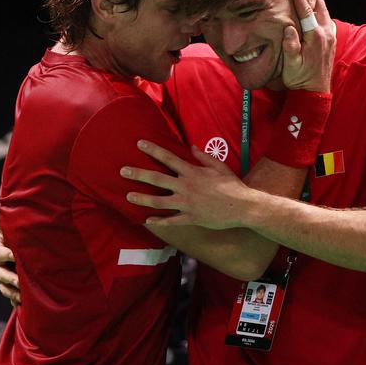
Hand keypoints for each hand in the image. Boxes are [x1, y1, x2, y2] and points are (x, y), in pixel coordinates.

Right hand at [0, 218, 20, 305]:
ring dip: (12, 293)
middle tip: (20, 281)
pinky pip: (11, 297)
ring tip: (23, 297)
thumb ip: (6, 217)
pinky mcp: (9, 287)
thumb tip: (4, 206)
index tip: (15, 255)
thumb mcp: (10, 224)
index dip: (5, 254)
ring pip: (3, 288)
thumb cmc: (15, 232)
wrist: (19, 244)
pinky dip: (16, 302)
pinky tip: (23, 307)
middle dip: (9, 278)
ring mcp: (1, 277)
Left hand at [122, 140, 253, 229]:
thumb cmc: (232, 185)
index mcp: (192, 172)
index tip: (139, 144)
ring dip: (142, 198)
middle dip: (138, 174)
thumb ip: (203, 156)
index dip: (152, 150)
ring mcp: (187, 203)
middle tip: (123, 171)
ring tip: (128, 196)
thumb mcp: (219, 166)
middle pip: (157, 178)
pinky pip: (171, 220)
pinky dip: (158, 220)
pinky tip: (147, 220)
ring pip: (159, 201)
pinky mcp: (191, 217)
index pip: (168, 158)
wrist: (243, 206)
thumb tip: (191, 146)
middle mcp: (186, 186)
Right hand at [281, 0, 335, 92]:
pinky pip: (326, 17)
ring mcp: (330, 36)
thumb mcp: (291, 65)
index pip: (306, 12)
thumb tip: (289, 28)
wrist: (314, 93)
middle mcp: (326, 34)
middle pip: (319, 5)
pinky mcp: (331, 39)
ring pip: (324, 10)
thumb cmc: (300, 79)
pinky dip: (320, 6)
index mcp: (315, 38)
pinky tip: (317, 2)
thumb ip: (290, 47)